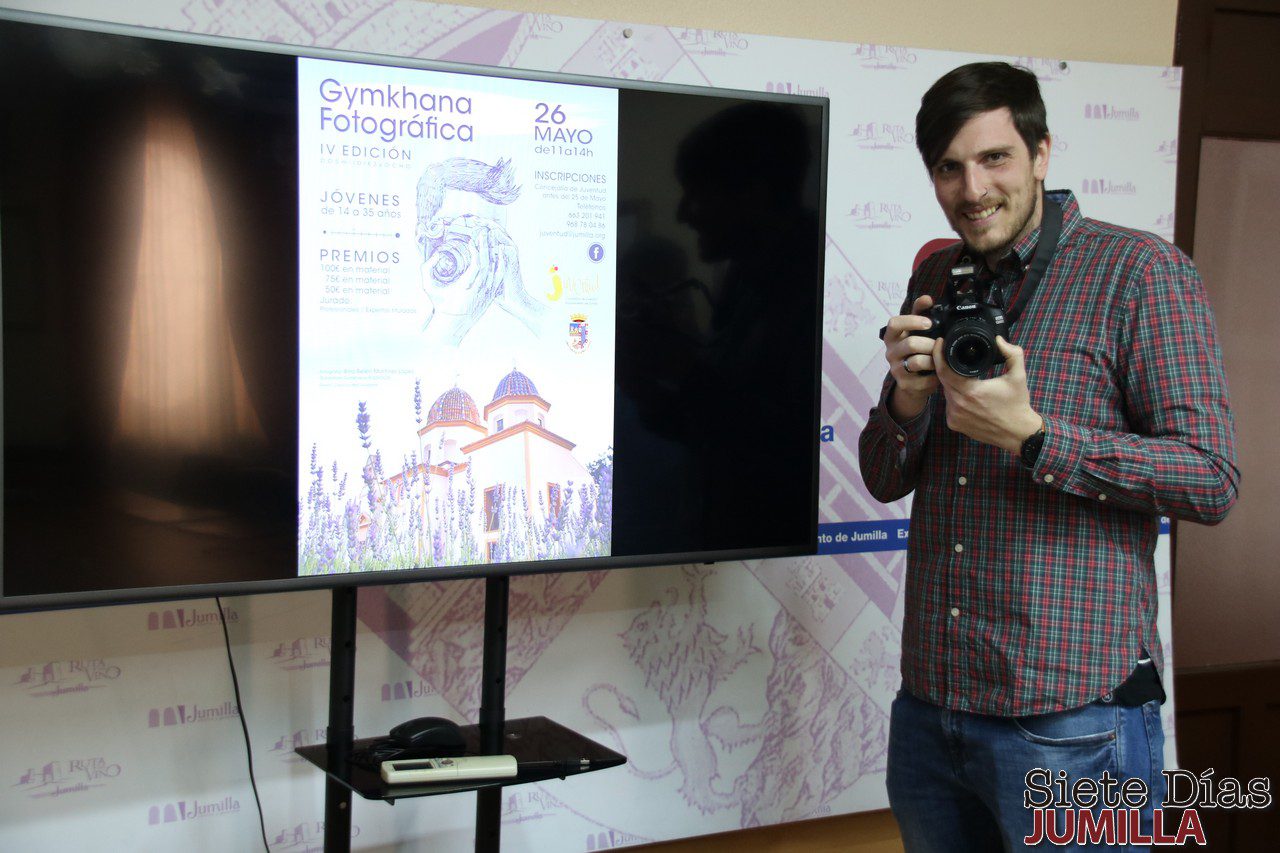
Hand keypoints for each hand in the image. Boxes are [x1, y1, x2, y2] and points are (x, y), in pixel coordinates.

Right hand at [883, 295, 940, 421]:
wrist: (912, 382)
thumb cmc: (915, 351)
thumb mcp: (915, 332)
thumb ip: (919, 314)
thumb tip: (928, 298)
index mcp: (892, 337)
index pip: (894, 323)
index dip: (912, 320)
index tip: (929, 322)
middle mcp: (890, 352)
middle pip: (910, 343)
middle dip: (929, 343)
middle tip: (939, 344)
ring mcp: (896, 369)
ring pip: (917, 361)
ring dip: (933, 359)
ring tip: (939, 359)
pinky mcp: (905, 384)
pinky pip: (925, 378)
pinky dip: (935, 375)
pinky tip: (937, 373)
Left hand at [934, 335, 1042, 453]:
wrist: (1018, 433)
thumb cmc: (1018, 403)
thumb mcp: (1018, 376)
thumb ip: (1012, 353)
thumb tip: (999, 339)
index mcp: (970, 391)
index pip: (944, 369)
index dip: (939, 354)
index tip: (940, 342)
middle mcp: (958, 405)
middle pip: (943, 380)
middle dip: (945, 367)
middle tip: (952, 356)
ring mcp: (954, 416)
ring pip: (946, 392)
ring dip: (951, 383)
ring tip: (962, 375)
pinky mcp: (954, 424)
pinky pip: (948, 405)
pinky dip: (954, 398)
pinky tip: (964, 394)